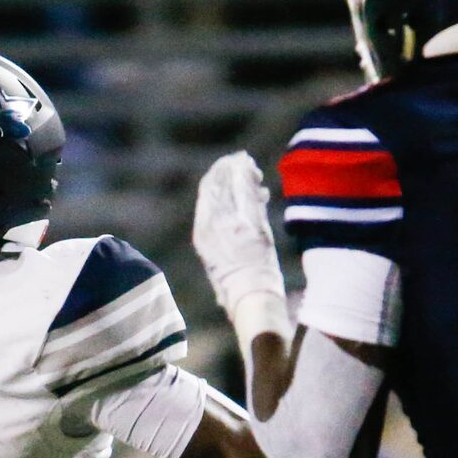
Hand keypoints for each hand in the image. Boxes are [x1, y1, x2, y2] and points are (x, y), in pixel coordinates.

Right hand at [193, 151, 284, 319]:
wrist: (252, 297)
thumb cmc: (238, 292)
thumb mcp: (219, 268)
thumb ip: (222, 246)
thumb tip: (231, 234)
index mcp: (203, 235)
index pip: (205, 198)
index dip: (215, 180)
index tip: (224, 170)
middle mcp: (213, 226)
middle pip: (217, 187)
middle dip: (227, 170)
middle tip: (239, 160)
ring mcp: (232, 223)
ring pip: (233, 186)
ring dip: (241, 171)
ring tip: (249, 164)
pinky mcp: (251, 224)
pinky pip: (249, 194)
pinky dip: (251, 180)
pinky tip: (255, 173)